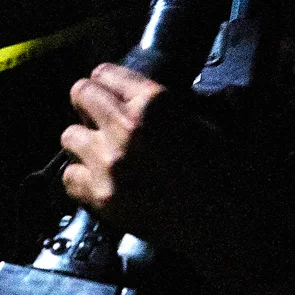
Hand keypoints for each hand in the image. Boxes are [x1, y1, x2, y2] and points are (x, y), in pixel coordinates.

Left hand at [59, 63, 253, 256]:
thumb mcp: (203, 120)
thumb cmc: (224, 169)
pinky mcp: (102, 195)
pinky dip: (81, 179)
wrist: (225, 221)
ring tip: (101, 153)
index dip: (106, 83)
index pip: (104, 73)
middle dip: (89, 105)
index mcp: (154, 102)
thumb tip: (140, 97)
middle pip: (80, 95)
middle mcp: (125, 127)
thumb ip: (166, 105)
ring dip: (84, 143)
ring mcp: (109, 163)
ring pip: (69, 136)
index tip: (108, 93)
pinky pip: (69, 177)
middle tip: (99, 119)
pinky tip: (100, 181)